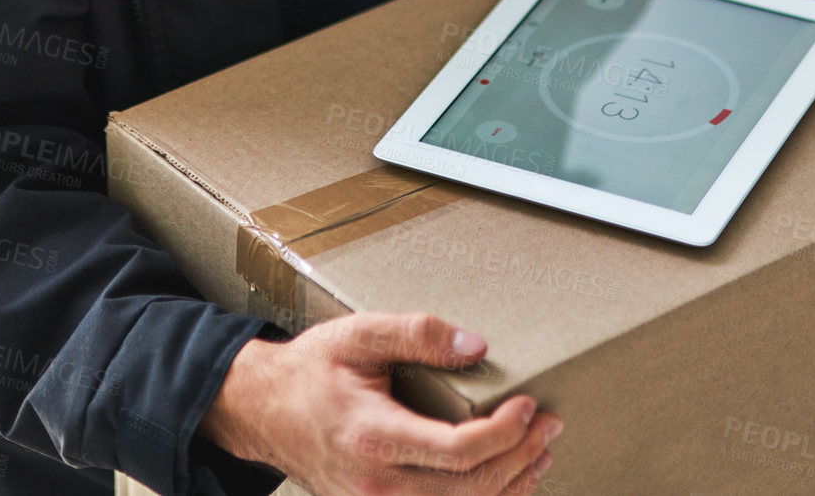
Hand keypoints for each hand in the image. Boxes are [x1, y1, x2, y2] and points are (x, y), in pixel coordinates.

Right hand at [197, 311, 562, 495]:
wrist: (264, 411)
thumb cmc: (311, 370)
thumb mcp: (359, 334)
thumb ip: (417, 334)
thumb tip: (477, 345)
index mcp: (374, 436)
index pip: (457, 452)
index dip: (504, 433)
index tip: (530, 406)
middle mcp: (378, 484)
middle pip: (469, 490)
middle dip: (519, 459)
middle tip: (550, 426)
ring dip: (507, 487)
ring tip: (538, 455)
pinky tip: (502, 481)